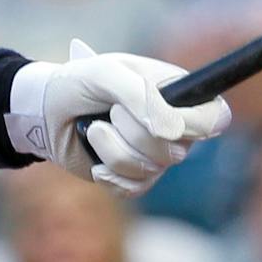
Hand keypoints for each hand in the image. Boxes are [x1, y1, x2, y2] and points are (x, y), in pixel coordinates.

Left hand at [9, 41, 230, 194]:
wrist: (45, 111)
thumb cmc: (78, 84)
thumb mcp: (106, 73)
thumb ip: (141, 95)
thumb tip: (171, 131)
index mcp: (177, 94)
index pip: (216, 118)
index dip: (198, 125)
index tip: (167, 122)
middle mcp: (173, 128)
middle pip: (179, 150)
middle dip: (134, 132)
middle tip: (111, 111)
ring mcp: (154, 156)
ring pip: (151, 170)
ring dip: (113, 149)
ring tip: (95, 129)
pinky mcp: (133, 178)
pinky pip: (133, 188)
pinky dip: (108, 173)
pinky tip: (94, 157)